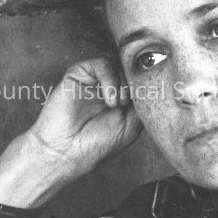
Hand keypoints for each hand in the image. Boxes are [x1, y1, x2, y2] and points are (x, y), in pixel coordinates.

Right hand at [0, 57, 141, 207]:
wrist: (64, 153)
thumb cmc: (94, 145)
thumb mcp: (131, 128)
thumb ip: (142, 106)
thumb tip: (153, 88)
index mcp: (120, 99)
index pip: (138, 81)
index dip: (146, 87)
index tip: (150, 102)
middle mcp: (107, 87)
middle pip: (129, 70)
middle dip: (136, 85)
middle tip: (133, 105)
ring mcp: (92, 81)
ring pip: (117, 65)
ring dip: (124, 84)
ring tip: (120, 105)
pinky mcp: (78, 75)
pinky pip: (100, 64)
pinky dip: (110, 79)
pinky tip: (111, 100)